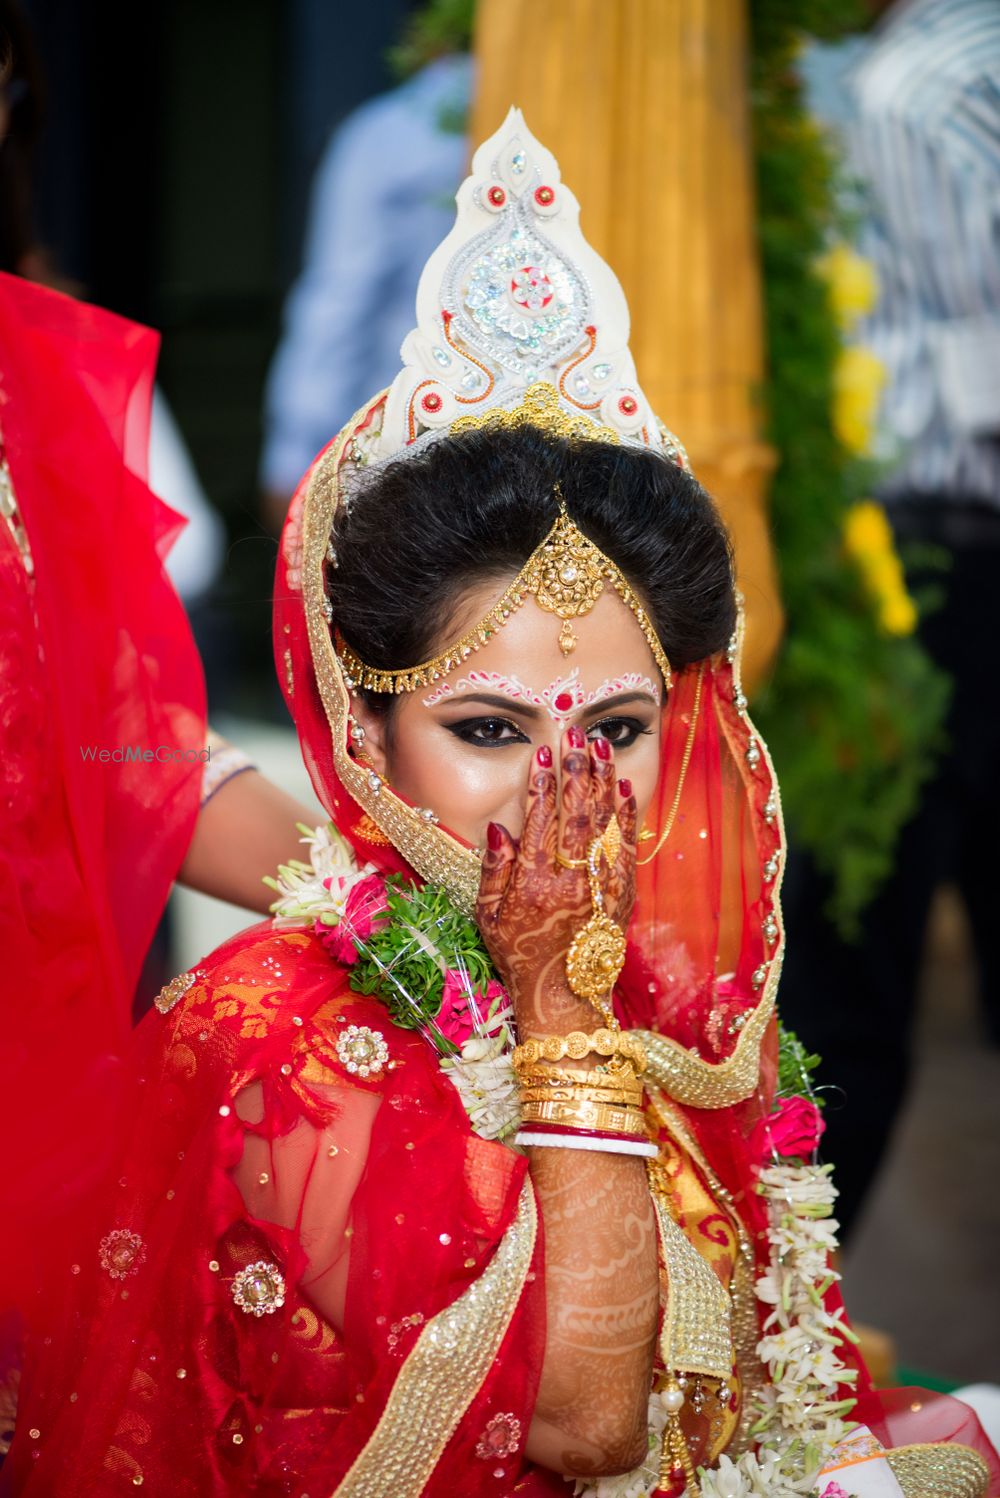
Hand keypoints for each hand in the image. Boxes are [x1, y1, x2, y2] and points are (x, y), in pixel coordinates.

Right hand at [475, 728, 637, 1036]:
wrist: (562, 995)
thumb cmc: (517, 954)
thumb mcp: (488, 915)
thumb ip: (494, 868)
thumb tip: (500, 825)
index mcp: (534, 883)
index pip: (541, 819)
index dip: (543, 782)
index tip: (543, 751)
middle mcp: (571, 880)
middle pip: (577, 812)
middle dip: (578, 768)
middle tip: (577, 733)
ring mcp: (601, 886)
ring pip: (604, 822)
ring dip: (604, 780)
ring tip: (601, 746)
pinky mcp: (622, 894)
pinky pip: (626, 845)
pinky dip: (625, 814)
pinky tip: (624, 788)